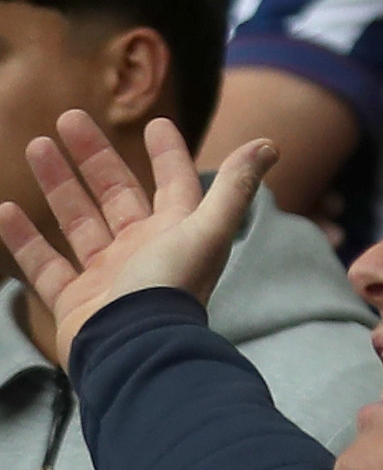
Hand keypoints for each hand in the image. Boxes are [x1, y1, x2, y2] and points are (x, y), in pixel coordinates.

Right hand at [0, 112, 275, 360]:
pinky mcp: (73, 299)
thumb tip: (270, 143)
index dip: (167, 154)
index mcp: (176, 232)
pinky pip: (43, 263)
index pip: (173, 183)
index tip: (156, 124)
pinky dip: (23, 238)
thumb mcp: (208, 231)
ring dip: (57, 184)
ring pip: (76, 219)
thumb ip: (235, 188)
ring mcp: (105, 274)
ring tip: (37, 146)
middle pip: (113, 193)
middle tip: (67, 119)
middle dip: (92, 156)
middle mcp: (142, 249)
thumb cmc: (172, 288)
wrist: (134, 350)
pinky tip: (5, 210)